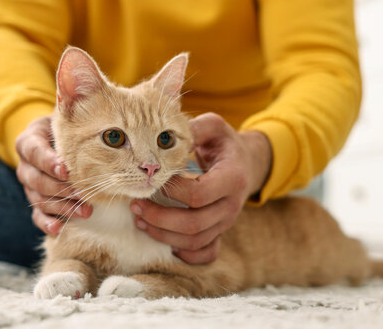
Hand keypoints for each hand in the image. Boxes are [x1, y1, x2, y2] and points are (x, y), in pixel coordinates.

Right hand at [15, 115, 91, 234]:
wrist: (58, 139)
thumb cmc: (68, 130)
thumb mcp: (68, 122)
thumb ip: (77, 124)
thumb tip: (106, 127)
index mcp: (29, 142)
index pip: (34, 151)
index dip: (48, 162)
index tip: (65, 170)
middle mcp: (26, 165)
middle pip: (37, 180)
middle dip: (61, 189)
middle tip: (83, 193)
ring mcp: (30, 185)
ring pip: (39, 199)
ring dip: (62, 207)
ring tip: (86, 211)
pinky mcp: (37, 200)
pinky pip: (37, 215)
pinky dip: (47, 223)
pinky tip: (59, 228)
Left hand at [130, 112, 271, 263]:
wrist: (246, 163)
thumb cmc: (224, 144)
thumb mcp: (214, 127)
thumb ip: (194, 128)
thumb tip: (166, 137)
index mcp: (232, 178)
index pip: (198, 194)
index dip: (172, 191)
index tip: (154, 179)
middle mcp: (232, 205)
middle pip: (194, 224)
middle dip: (159, 218)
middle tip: (136, 206)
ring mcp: (227, 222)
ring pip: (195, 241)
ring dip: (163, 235)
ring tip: (141, 220)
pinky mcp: (221, 232)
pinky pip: (206, 253)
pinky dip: (185, 255)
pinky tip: (165, 241)